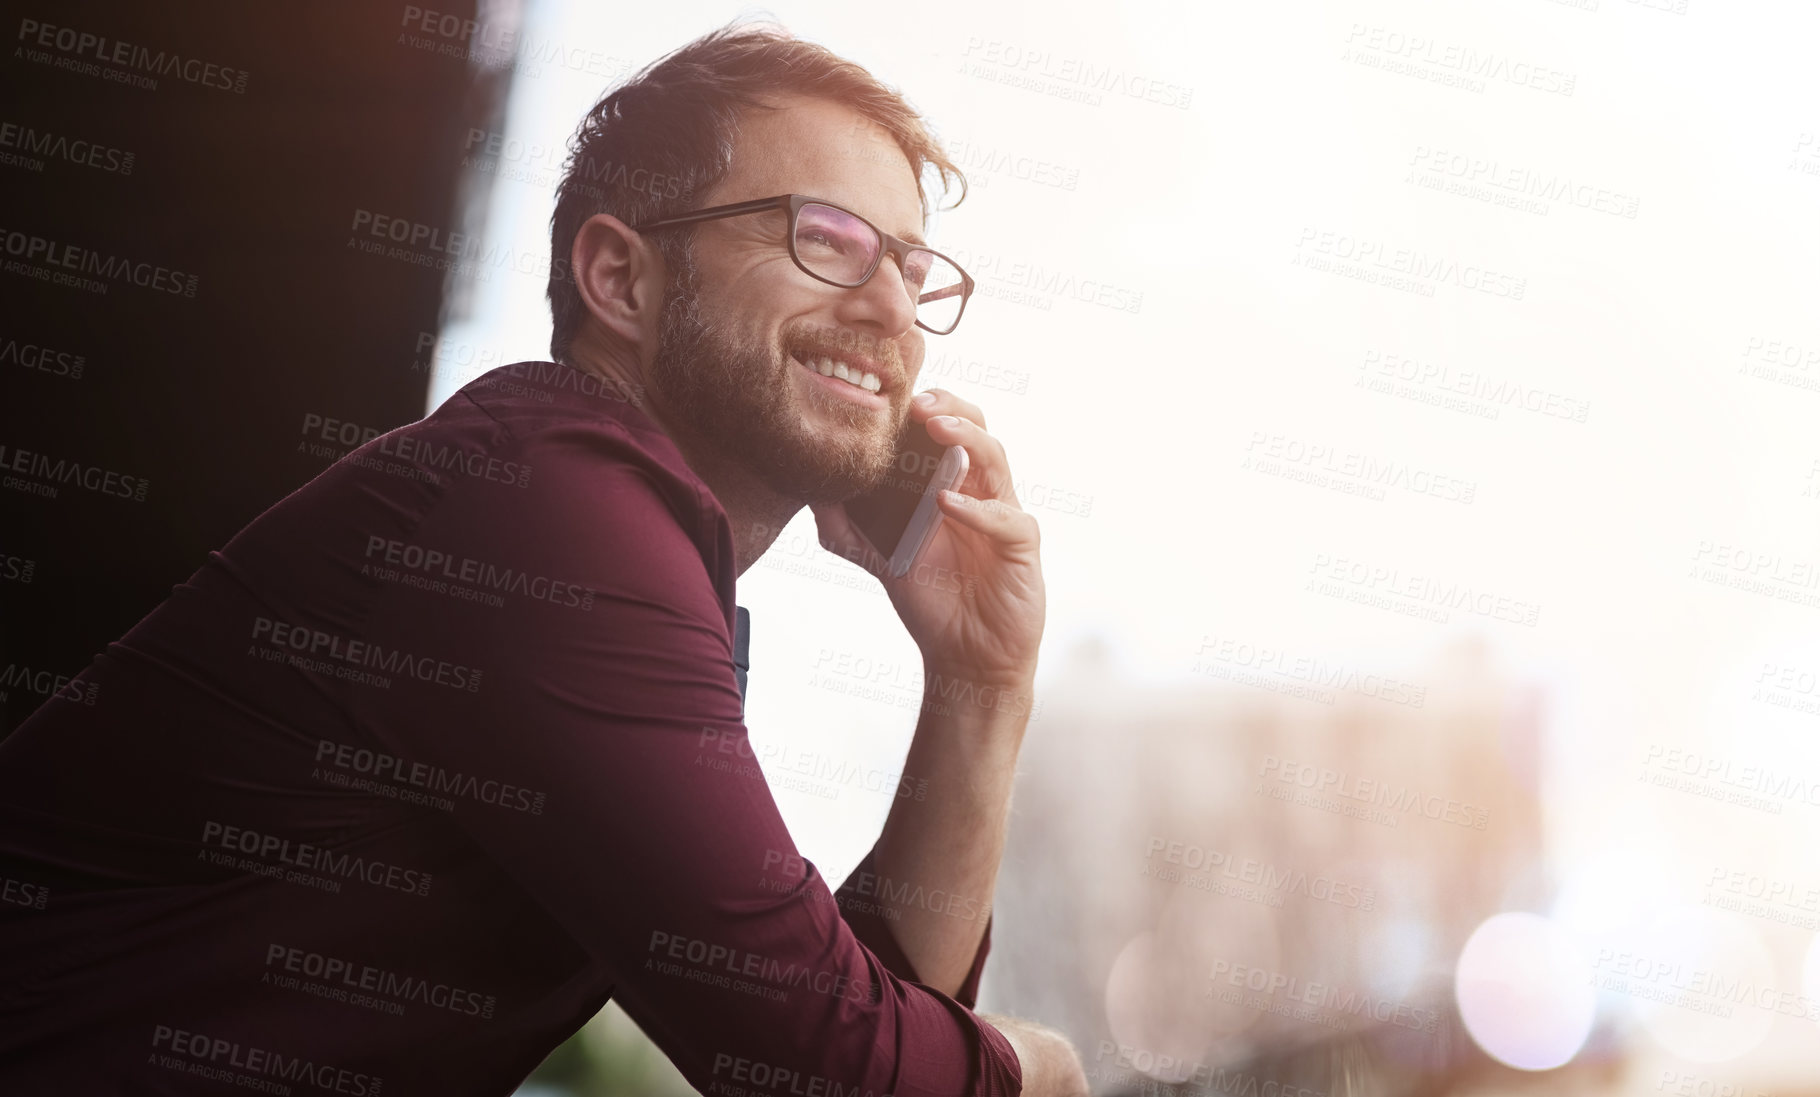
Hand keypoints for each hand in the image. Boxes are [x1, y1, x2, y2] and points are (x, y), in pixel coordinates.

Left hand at [812, 389, 1045, 686]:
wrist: (964, 656)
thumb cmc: (930, 600)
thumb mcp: (876, 557)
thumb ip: (843, 524)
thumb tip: (808, 489)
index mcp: (951, 484)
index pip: (944, 429)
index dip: (926, 405)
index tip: (893, 396)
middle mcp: (981, 492)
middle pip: (977, 429)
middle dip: (951, 408)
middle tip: (919, 403)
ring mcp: (1004, 514)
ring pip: (997, 459)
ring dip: (967, 439)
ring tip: (937, 429)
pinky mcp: (1021, 546)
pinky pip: (1006, 518)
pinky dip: (977, 509)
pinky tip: (947, 502)